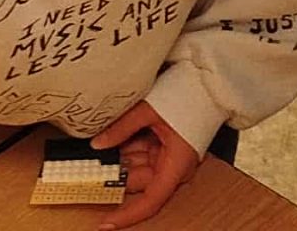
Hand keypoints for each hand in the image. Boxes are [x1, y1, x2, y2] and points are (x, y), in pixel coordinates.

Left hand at [91, 102, 203, 228]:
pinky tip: (114, 135)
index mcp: (176, 166)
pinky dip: (128, 145)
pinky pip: (143, 153)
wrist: (209, 81)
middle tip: (87, 165)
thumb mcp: (150, 110)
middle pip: (139, 181)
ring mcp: (170, 157)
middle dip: (115, 173)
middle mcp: (175, 167)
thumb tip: (98, 144)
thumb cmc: (191, 94)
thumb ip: (121, 128)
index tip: (105, 223)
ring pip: (138, 166)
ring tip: (100, 144)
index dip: (126, 215)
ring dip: (120, 156)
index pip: (150, 201)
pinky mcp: (166, 147)